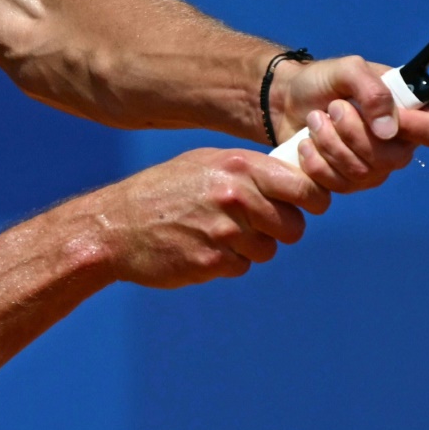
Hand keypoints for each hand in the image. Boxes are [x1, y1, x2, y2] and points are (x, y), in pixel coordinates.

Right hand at [84, 148, 330, 288]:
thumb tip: (294, 177)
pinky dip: (229, 262)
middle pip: (294, 225)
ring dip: (253, 247)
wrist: (115, 227)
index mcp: (238, 166)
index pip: (304, 187)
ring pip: (269, 249)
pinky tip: (203, 247)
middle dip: (281, 229)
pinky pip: (243, 266)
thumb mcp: (204, 163)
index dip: (313, 199)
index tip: (310, 205)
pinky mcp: (212, 262)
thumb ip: (249, 170)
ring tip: (219, 234)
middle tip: (258, 225)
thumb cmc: (163, 191)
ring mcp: (224, 231)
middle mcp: (235, 196)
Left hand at [273, 55, 428, 192]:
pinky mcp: (349, 183)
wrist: (287, 100)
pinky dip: (317, 162)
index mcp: (412, 111)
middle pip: (394, 158)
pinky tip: (307, 143)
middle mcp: (400, 143)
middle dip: (354, 133)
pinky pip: (340, 185)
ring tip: (315, 119)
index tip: (378, 115)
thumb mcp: (348, 69)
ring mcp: (376, 167)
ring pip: (363, 172)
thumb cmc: (324, 81)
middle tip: (333, 108)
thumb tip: (389, 130)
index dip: (413, 128)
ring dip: (330, 143)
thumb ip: (373, 90)